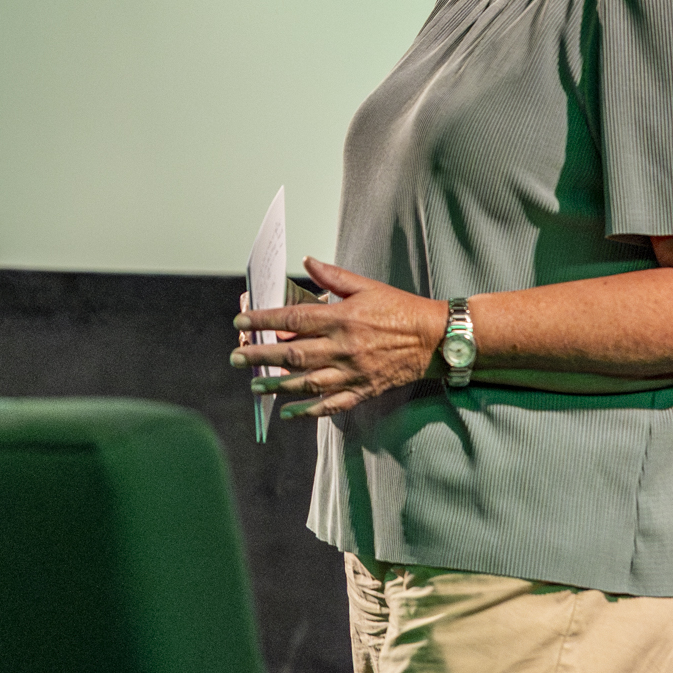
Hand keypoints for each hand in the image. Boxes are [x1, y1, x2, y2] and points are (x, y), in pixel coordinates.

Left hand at [229, 257, 445, 419]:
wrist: (435, 339)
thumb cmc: (401, 309)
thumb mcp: (366, 286)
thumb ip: (333, 276)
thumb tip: (307, 260)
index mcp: (342, 318)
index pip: (293, 318)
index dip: (264, 321)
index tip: (242, 322)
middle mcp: (344, 347)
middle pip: (293, 353)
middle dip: (261, 355)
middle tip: (237, 357)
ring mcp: (353, 372)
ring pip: (307, 382)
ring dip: (277, 384)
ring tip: (254, 384)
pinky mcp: (363, 390)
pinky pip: (332, 404)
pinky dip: (308, 411)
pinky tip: (288, 413)